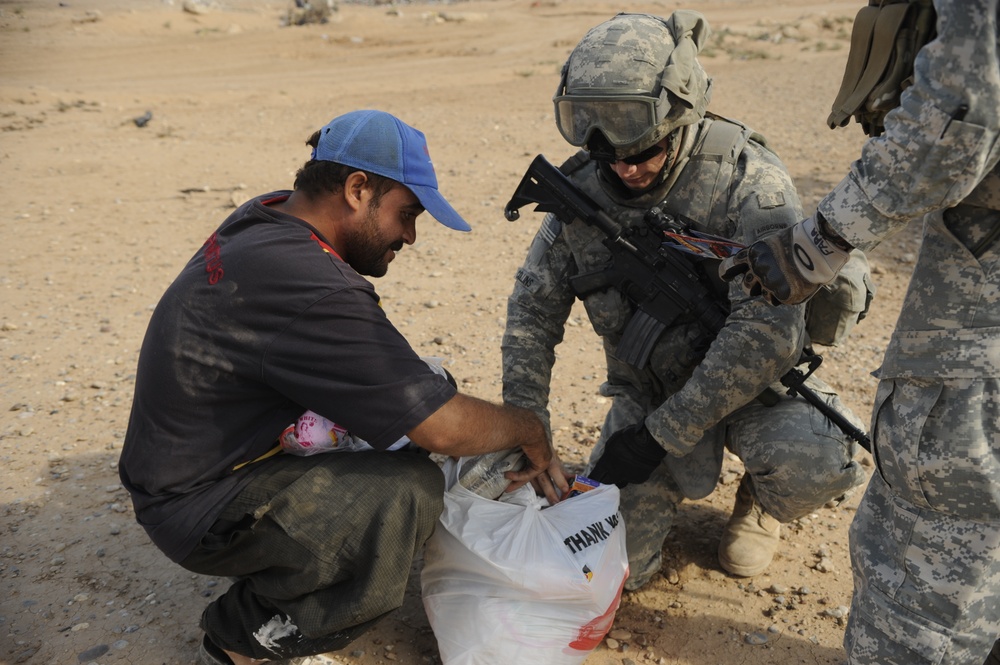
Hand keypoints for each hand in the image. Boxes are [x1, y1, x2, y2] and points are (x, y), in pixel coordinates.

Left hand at [588, 423, 665, 488]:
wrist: (647, 442)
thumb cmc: (627, 438)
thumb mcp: (611, 443)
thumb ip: (607, 454)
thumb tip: (605, 459)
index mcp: (607, 465)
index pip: (596, 477)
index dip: (593, 479)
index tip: (592, 480)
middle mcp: (616, 474)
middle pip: (607, 483)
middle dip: (605, 481)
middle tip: (606, 477)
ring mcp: (629, 478)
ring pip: (621, 481)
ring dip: (620, 478)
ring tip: (623, 469)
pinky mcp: (640, 478)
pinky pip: (633, 478)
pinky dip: (633, 474)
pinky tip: (636, 466)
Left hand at [719, 214, 850, 305]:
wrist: (819, 246)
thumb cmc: (800, 240)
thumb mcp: (774, 241)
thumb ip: (763, 255)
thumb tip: (754, 264)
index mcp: (754, 253)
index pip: (730, 266)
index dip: (726, 273)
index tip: (725, 277)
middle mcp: (758, 269)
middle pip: (746, 286)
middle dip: (752, 285)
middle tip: (764, 281)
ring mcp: (770, 282)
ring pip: (761, 295)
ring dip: (768, 291)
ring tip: (784, 281)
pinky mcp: (783, 294)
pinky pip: (777, 300)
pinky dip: (783, 296)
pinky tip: (794, 286)